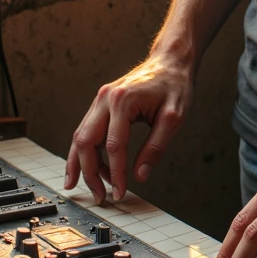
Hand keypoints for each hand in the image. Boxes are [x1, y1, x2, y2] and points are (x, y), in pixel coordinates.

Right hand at [64, 49, 193, 203]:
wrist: (170, 61)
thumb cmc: (175, 86)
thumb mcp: (174, 118)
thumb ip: (156, 147)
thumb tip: (140, 176)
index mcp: (123, 101)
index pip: (113, 146)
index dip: (116, 173)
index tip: (120, 193)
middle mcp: (105, 99)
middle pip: (86, 142)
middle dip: (90, 173)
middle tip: (100, 196)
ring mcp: (100, 99)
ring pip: (81, 136)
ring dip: (81, 164)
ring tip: (85, 187)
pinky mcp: (101, 103)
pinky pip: (87, 130)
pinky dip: (85, 151)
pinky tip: (87, 168)